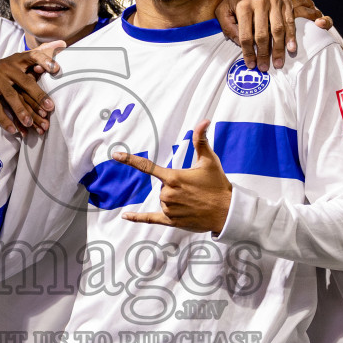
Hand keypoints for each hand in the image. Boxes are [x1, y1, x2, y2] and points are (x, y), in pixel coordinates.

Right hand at [0, 41, 65, 134]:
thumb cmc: (5, 69)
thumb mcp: (21, 59)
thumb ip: (41, 53)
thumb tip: (63, 43)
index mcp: (18, 60)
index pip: (33, 56)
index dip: (44, 61)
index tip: (56, 69)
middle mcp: (7, 68)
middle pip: (25, 82)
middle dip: (38, 96)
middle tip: (50, 108)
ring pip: (11, 96)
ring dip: (22, 112)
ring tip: (30, 124)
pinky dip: (5, 120)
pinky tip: (14, 131)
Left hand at [113, 120, 230, 232]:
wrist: (227, 211)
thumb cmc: (218, 185)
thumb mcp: (209, 160)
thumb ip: (201, 140)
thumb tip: (204, 121)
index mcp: (173, 177)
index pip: (147, 166)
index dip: (130, 160)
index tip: (115, 155)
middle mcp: (168, 194)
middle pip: (161, 186)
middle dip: (175, 186)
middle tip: (194, 189)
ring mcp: (169, 208)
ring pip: (163, 201)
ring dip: (175, 200)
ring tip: (194, 201)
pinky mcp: (171, 221)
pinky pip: (150, 218)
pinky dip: (138, 217)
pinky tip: (126, 216)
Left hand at [216, 0, 332, 71]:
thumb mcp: (225, 8)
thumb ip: (226, 25)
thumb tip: (238, 43)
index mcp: (243, 6)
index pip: (245, 34)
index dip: (247, 52)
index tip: (250, 64)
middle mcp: (260, 3)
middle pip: (262, 34)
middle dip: (263, 53)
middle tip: (264, 68)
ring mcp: (275, 2)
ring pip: (277, 29)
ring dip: (278, 48)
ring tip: (278, 63)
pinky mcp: (286, 2)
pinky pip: (290, 21)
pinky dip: (291, 36)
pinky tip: (291, 49)